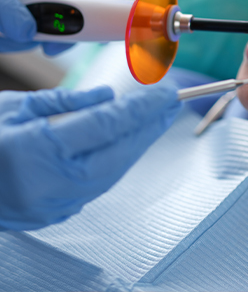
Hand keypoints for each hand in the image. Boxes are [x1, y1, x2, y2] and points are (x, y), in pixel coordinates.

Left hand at [0, 0, 104, 54]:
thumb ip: (3, 5)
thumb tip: (28, 32)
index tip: (92, 24)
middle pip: (67, 4)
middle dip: (58, 28)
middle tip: (47, 46)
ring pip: (41, 23)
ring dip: (22, 38)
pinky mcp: (6, 13)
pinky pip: (18, 32)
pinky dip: (7, 39)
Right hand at [0, 84, 180, 230]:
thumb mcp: (14, 108)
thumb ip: (66, 102)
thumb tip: (108, 96)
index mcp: (37, 149)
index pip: (107, 124)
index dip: (142, 107)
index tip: (164, 93)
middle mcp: (51, 181)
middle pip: (120, 151)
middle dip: (150, 127)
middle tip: (172, 105)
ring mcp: (54, 203)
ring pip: (114, 171)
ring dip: (139, 145)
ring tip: (157, 122)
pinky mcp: (55, 213)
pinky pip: (99, 184)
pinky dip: (118, 162)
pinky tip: (129, 145)